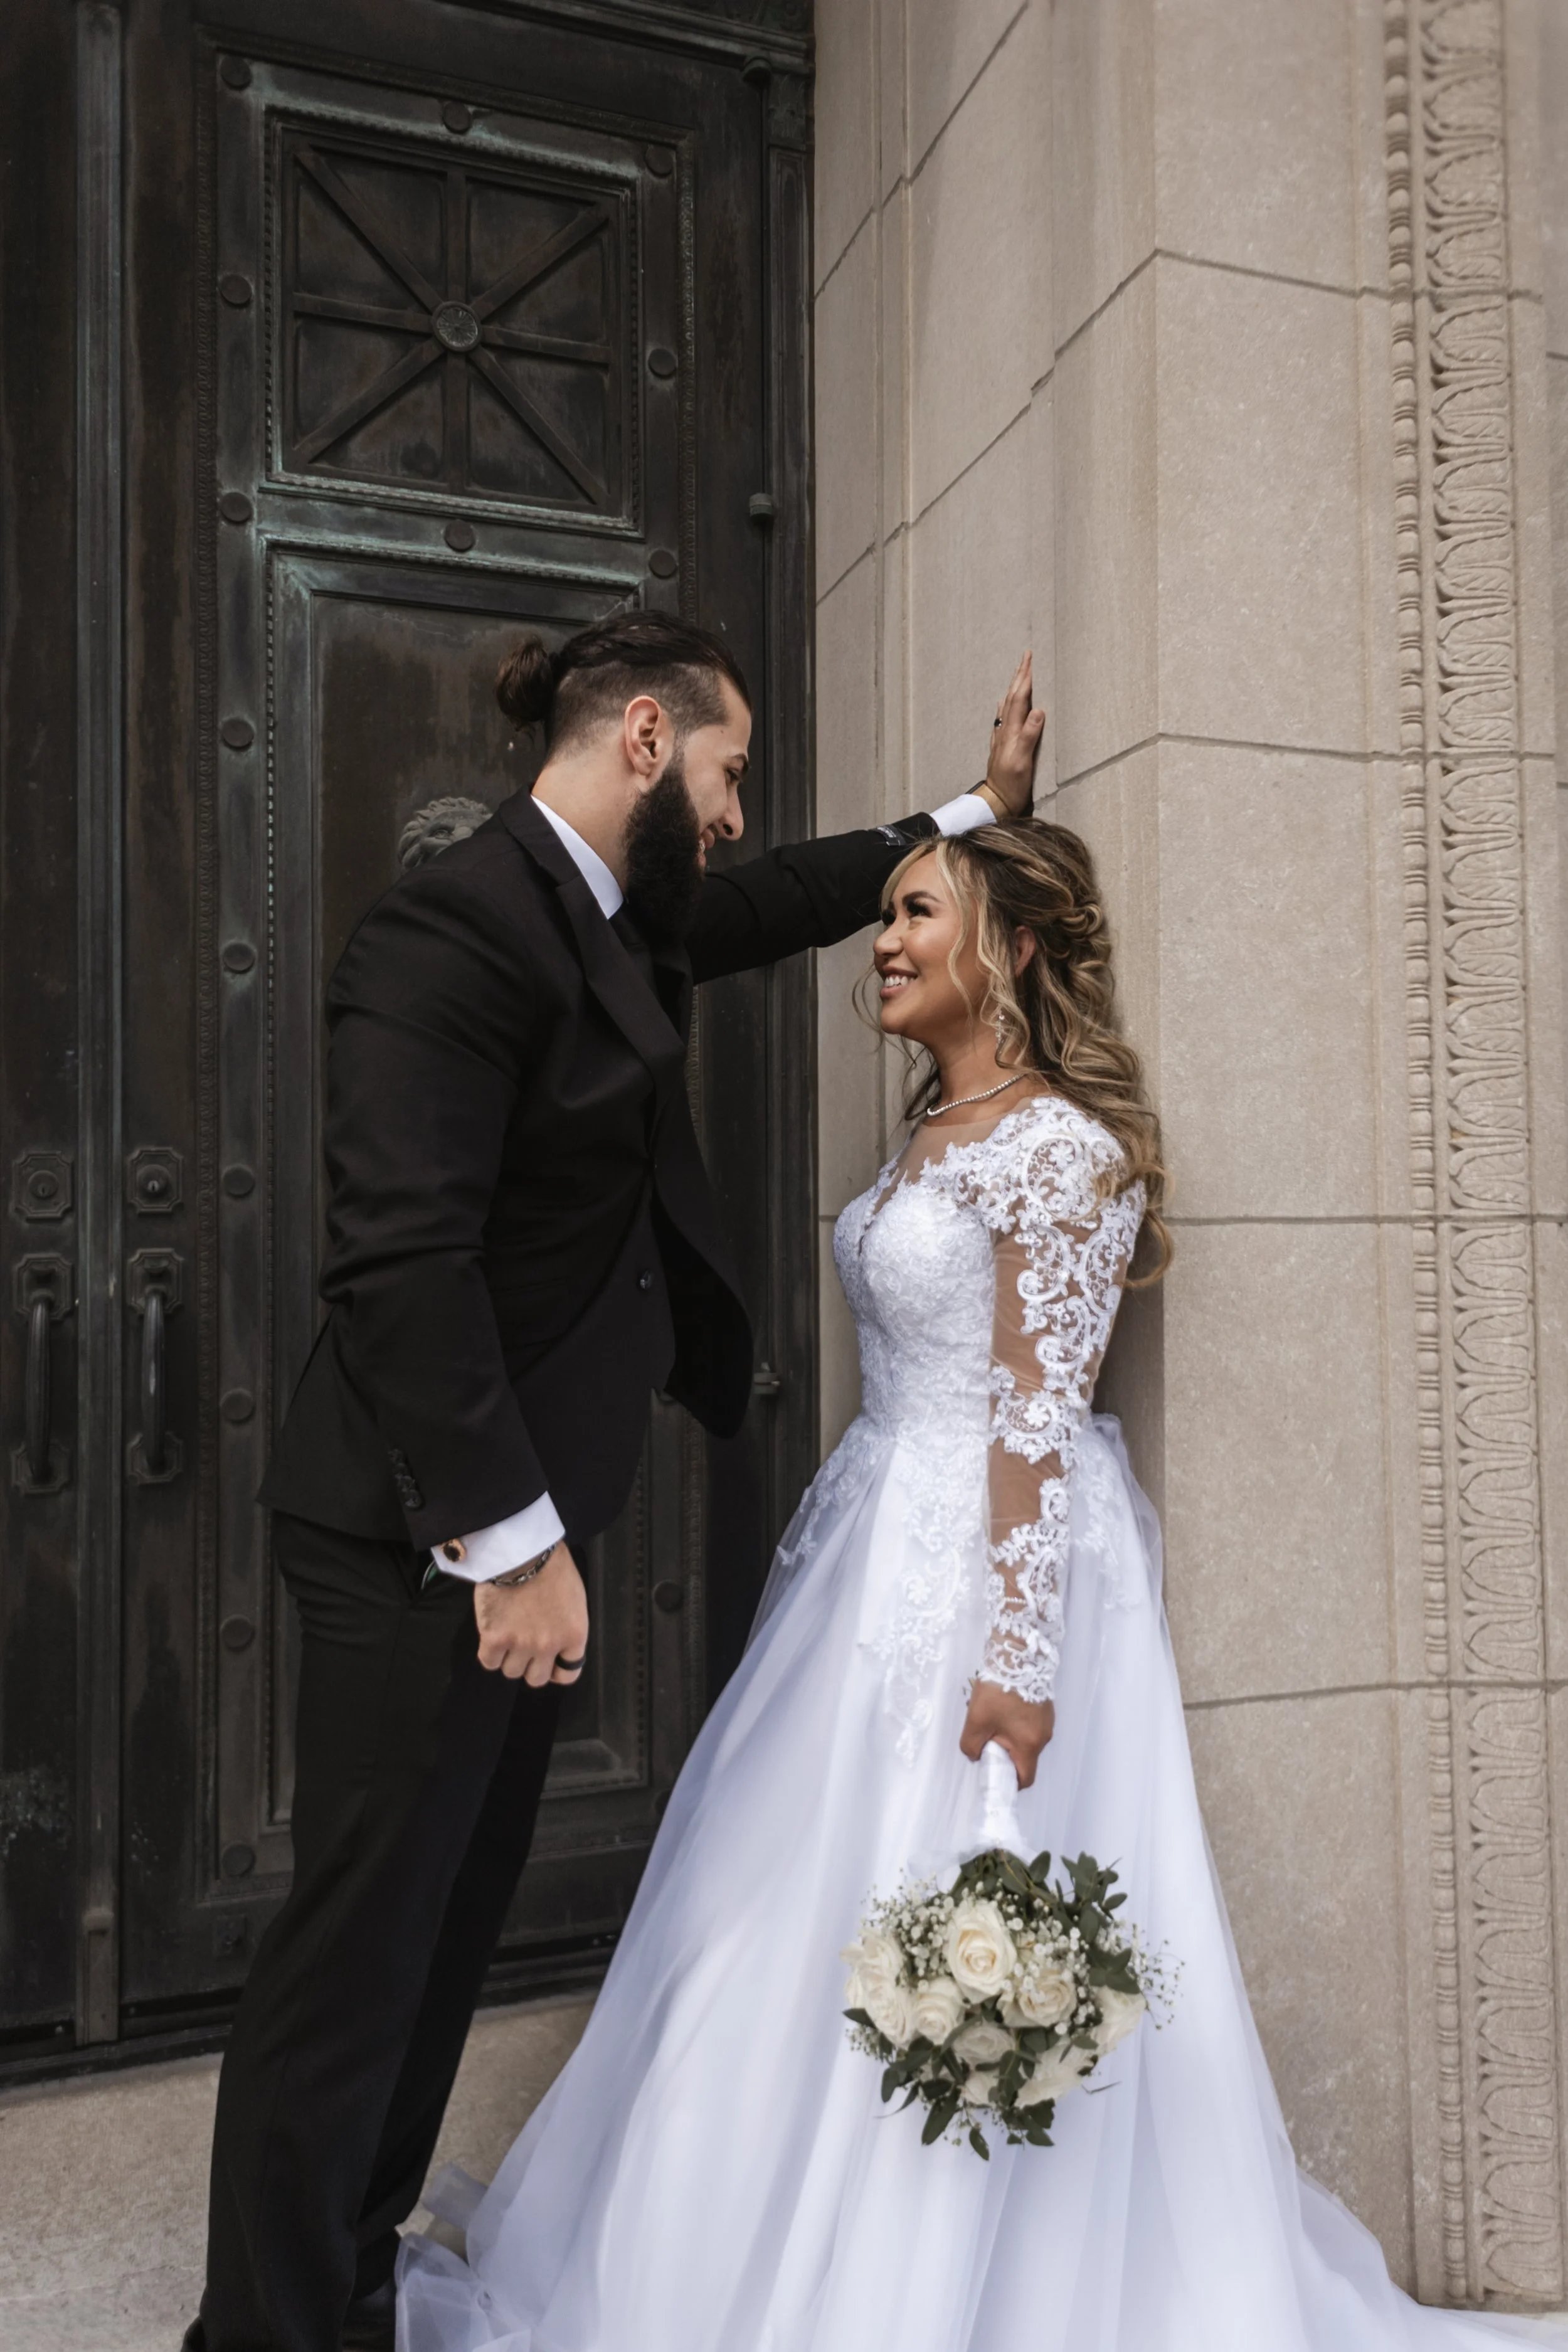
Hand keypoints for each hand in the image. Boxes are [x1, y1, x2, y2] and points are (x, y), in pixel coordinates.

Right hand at [473, 1542, 588, 1686]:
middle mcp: (549, 1645)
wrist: (522, 1550)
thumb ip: (567, 1628)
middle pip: (536, 1678)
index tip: (548, 1662)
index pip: (567, 1674)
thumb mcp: (574, 1599)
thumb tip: (559, 1646)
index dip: (555, 1669)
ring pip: (511, 1672)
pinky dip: (489, 1653)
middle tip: (524, 1646)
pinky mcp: (494, 1638)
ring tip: (507, 1634)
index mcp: (574, 1635)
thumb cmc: (551, 1566)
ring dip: (508, 1657)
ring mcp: (521, 1644)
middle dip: (530, 1665)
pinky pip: (489, 1662)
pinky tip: (492, 1636)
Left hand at [960, 1680, 1054, 1788]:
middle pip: (1026, 1758)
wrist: (1016, 1653)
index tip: (994, 1772)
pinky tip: (1004, 1707)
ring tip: (995, 1718)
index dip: (1009, 1781)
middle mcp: (1044, 1736)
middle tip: (988, 1740)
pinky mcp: (1045, 1708)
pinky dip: (1017, 1724)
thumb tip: (977, 1755)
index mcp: (1030, 1744)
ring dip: (1011, 1737)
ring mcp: (1047, 1721)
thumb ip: (971, 1746)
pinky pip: (1031, 1725)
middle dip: (1007, 1755)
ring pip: (1027, 1740)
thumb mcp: (976, 1721)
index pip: (1026, 1778)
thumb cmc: (997, 1690)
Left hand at [983, 650, 1045, 819]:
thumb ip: (1029, 736)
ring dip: (1014, 687)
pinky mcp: (1003, 746)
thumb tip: (1038, 710)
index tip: (1030, 659)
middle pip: (1012, 697)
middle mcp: (1005, 731)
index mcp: (1012, 732)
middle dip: (1020, 676)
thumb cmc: (1012, 785)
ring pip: (1008, 705)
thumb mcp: (1023, 762)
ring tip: (1019, 673)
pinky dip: (1006, 706)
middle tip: (1026, 657)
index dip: (1025, 678)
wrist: (996, 802)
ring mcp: (1003, 738)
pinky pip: (1004, 719)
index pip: (1019, 698)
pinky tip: (1004, 702)